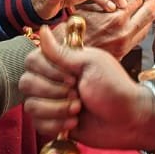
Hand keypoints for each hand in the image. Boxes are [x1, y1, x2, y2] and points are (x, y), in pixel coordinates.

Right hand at [20, 24, 154, 149]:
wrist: (128, 120)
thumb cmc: (114, 87)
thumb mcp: (91, 64)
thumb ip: (61, 52)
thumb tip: (42, 29)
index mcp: (60, 63)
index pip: (31, 61)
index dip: (49, 72)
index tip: (72, 78)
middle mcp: (51, 81)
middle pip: (26, 83)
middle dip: (54, 92)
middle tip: (78, 94)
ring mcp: (50, 102)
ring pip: (30, 106)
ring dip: (56, 110)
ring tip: (78, 110)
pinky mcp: (52, 123)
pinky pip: (37, 124)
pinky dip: (56, 125)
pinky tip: (74, 122)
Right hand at [74, 0, 154, 61]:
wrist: (69, 54)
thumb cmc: (72, 32)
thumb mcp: (86, 9)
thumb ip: (102, 0)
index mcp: (115, 16)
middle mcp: (124, 29)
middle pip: (147, 11)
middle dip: (147, 3)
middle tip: (148, 0)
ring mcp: (126, 42)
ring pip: (147, 24)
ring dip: (148, 16)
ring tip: (147, 10)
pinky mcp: (125, 51)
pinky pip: (141, 36)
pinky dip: (143, 27)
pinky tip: (139, 24)